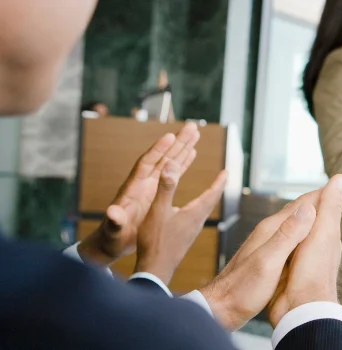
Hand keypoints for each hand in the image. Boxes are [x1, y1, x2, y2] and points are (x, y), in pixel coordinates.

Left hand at [77, 123, 199, 265]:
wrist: (111, 242)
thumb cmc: (112, 237)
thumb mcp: (114, 230)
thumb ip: (114, 221)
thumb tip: (111, 212)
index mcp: (133, 189)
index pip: (146, 164)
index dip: (157, 151)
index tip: (170, 136)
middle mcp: (142, 183)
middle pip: (161, 157)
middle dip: (176, 142)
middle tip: (191, 127)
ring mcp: (149, 186)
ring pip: (168, 162)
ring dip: (182, 148)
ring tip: (195, 134)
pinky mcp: (156, 192)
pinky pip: (172, 173)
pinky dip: (182, 162)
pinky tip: (192, 153)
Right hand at [134, 158, 226, 283]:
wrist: (155, 269)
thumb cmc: (155, 241)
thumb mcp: (158, 210)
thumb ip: (165, 188)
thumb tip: (171, 164)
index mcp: (194, 214)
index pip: (212, 194)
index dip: (220, 181)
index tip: (227, 171)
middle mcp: (196, 223)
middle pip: (211, 202)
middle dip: (216, 188)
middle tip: (222, 178)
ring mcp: (191, 232)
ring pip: (203, 211)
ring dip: (208, 198)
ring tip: (210, 191)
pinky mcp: (184, 238)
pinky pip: (195, 218)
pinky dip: (197, 209)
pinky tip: (190, 212)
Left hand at [199, 175, 341, 330]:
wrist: (219, 307)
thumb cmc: (242, 290)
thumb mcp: (268, 262)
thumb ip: (287, 236)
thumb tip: (307, 209)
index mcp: (271, 230)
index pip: (302, 204)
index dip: (324, 194)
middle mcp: (269, 232)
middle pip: (299, 209)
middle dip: (322, 199)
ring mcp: (267, 243)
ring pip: (296, 221)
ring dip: (315, 212)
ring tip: (332, 208)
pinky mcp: (267, 255)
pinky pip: (292, 234)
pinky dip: (306, 228)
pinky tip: (310, 235)